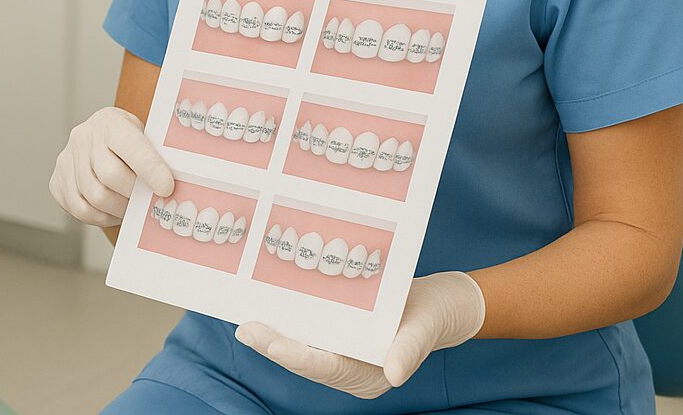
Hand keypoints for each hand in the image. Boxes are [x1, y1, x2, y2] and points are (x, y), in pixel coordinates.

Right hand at [49, 107, 174, 226]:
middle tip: (148, 203)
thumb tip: (171, 187)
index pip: (131, 146)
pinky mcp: (57, 181)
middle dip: (133, 195)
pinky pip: (80, 209)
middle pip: (109, 176)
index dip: (150, 169)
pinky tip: (112, 211)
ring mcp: (67, 159)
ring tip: (131, 208)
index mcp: (111, 122)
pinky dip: (100, 217)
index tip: (167, 188)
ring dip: (118, 209)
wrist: (100, 138)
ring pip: (95, 197)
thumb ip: (155, 157)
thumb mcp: (144, 136)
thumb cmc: (129, 141)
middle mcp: (84, 137)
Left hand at [234, 271, 484, 398]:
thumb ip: (408, 351)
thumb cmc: (432, 315)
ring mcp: (344, 359)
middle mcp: (353, 372)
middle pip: (307, 362)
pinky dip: (287, 328)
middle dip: (274, 347)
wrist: (437, 306)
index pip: (327, 368)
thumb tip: (395, 376)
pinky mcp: (339, 343)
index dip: (298, 357)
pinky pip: (309, 339)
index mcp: (371, 376)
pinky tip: (267, 313)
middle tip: (245, 330)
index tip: (272, 344)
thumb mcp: (424, 328)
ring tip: (246, 323)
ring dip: (274, 339)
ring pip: (302, 351)